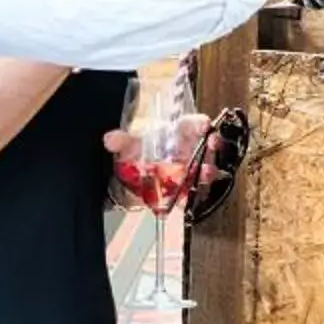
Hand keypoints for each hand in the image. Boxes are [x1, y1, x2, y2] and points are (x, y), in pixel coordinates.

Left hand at [106, 112, 220, 210]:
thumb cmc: (140, 151)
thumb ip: (122, 141)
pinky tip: (184, 200)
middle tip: (213, 145)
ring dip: (206, 172)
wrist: (136, 176)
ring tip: (205, 173)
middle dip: (212, 146)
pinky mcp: (187, 189)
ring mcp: (191, 170)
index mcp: (179, 134)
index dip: (201, 123)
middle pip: (207, 145)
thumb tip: (110, 140)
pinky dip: (189, 197)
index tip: (206, 125)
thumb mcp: (130, 144)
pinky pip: (193, 193)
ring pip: (205, 169)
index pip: (193, 124)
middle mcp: (189, 150)